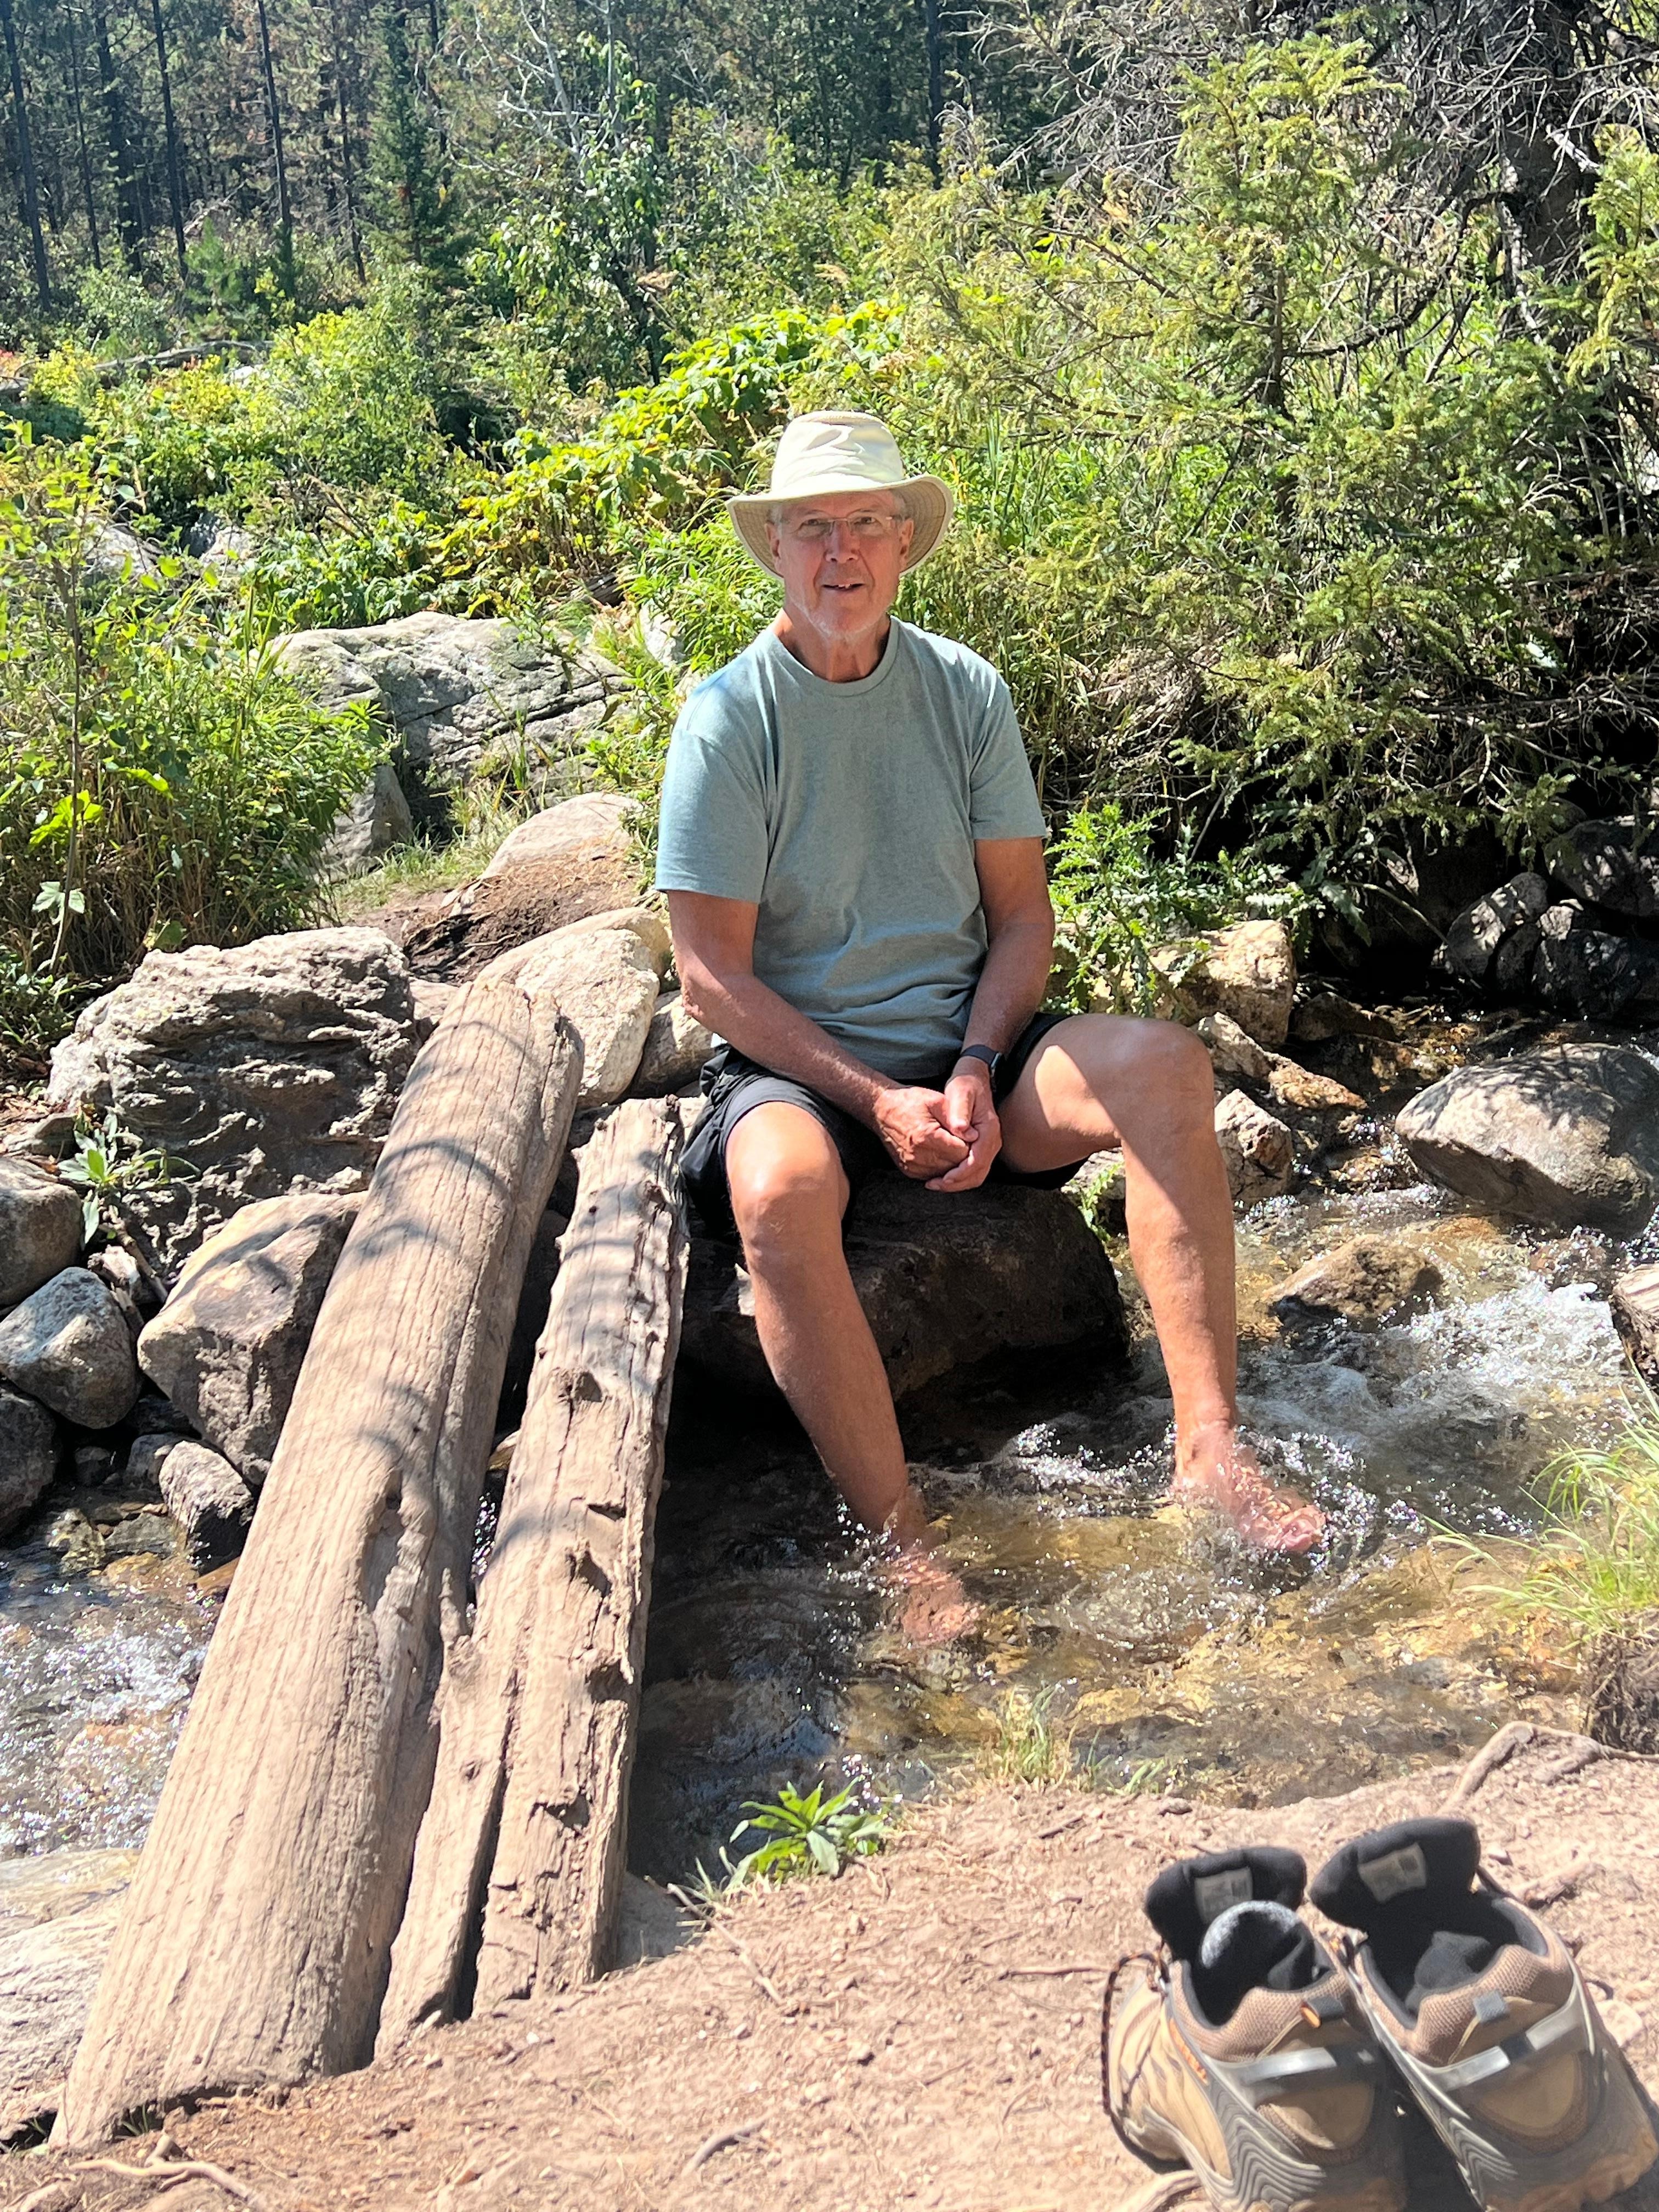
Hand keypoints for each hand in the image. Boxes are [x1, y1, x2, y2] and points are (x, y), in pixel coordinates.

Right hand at [871, 1086, 969, 1178]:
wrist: (883, 1110)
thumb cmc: (910, 1102)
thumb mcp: (936, 1101)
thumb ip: (956, 1119)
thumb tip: (974, 1136)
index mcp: (926, 1137)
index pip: (962, 1152)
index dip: (969, 1144)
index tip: (968, 1133)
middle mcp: (918, 1156)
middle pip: (955, 1166)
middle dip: (964, 1155)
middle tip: (962, 1139)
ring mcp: (913, 1166)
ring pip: (946, 1174)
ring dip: (953, 1163)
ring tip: (951, 1145)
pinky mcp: (909, 1171)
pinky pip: (934, 1175)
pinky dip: (942, 1167)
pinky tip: (941, 1152)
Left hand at [925, 1061, 1001, 1192]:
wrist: (973, 1081)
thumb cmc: (965, 1085)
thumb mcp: (960, 1093)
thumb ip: (960, 1112)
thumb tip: (961, 1129)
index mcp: (989, 1130)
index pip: (978, 1160)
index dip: (961, 1172)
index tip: (944, 1178)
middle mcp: (992, 1141)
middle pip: (978, 1172)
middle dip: (957, 1183)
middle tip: (935, 1185)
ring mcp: (987, 1147)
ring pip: (976, 1175)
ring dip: (957, 1183)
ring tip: (935, 1184)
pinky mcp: (980, 1149)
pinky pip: (972, 1170)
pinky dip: (958, 1177)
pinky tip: (941, 1176)